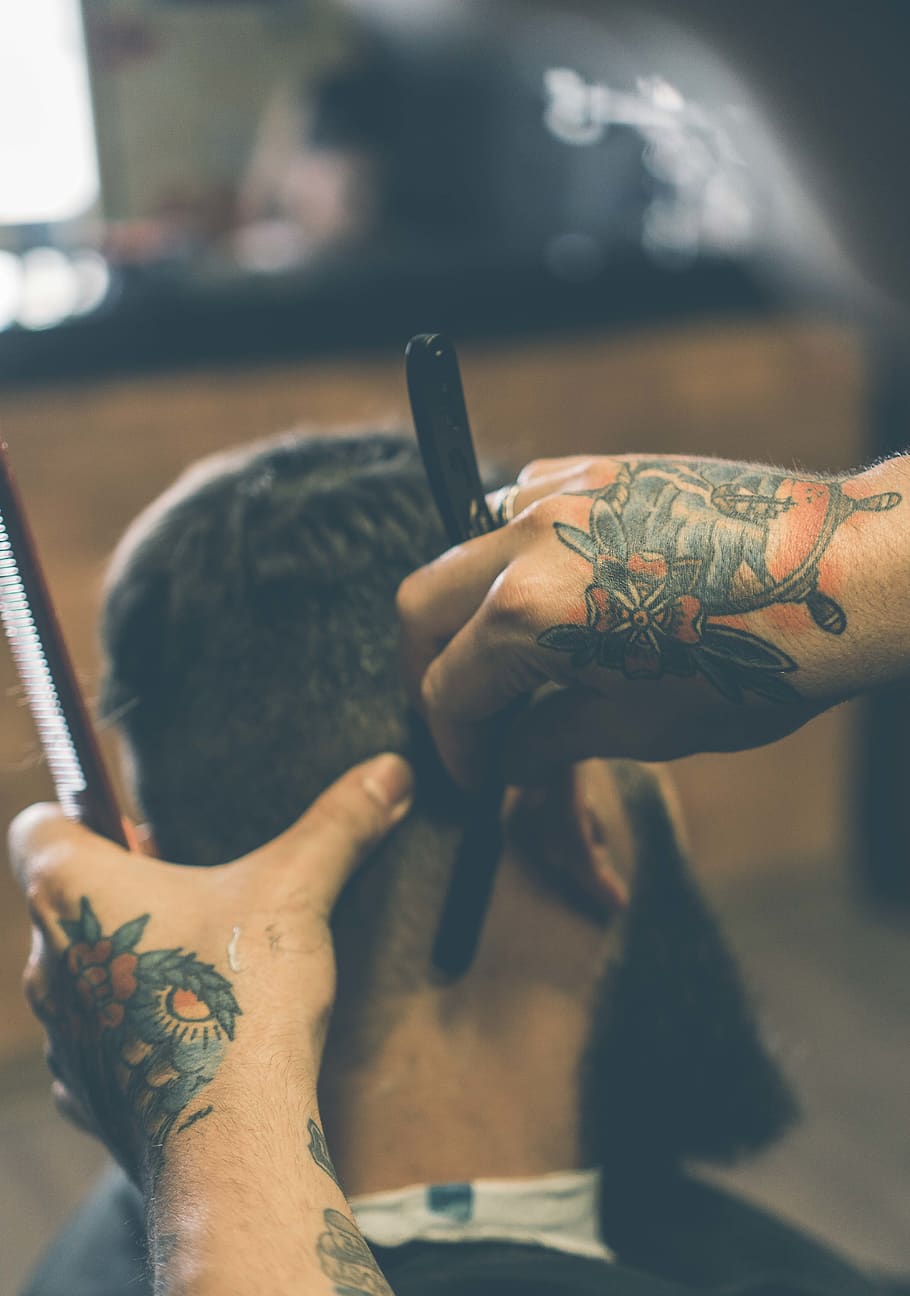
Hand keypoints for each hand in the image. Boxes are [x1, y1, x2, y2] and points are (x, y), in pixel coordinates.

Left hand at [12, 753, 413, 1183]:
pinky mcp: (87, 1097)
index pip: (37, 825)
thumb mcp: (297, 891)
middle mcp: (47, 960)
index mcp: (71, 889)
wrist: (229, 1143)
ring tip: (203, 969)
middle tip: (199, 895)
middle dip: (125, 892)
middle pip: (65, 900)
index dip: (80, 814)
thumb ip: (338, 824)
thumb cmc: (242, 1001)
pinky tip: (196, 1038)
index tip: (138, 828)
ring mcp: (62, 1038)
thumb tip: (391, 767)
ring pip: (82, 977)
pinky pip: (100, 1047)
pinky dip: (137, 1037)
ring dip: (128, 966)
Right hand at [398, 454, 906, 786]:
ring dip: (466, 609)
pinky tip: (553, 593)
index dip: (455, 747)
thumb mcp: (645, 726)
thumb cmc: (762, 657)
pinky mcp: (598, 468)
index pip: (447, 690)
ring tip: (508, 658)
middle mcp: (528, 541)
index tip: (477, 773)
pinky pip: (516, 507)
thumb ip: (553, 736)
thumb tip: (508, 754)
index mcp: (529, 617)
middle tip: (466, 715)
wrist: (845, 573)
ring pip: (461, 547)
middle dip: (428, 670)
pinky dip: (512, 558)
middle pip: (420, 607)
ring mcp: (561, 492)